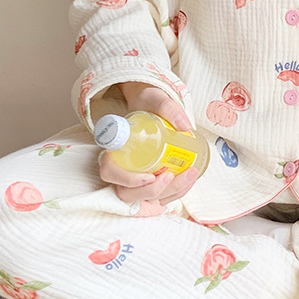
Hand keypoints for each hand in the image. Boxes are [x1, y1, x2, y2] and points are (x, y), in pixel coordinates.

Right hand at [98, 81, 198, 210]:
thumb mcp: (156, 99)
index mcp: (115, 148)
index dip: (126, 180)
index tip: (149, 176)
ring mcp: (135, 178)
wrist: (151, 105)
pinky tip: (189, 179)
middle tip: (172, 176)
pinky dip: (175, 193)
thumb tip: (185, 126)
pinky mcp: (150, 182)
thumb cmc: (148, 103)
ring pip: (144, 199)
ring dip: (169, 193)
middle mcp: (121, 168)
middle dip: (153, 191)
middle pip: (127, 193)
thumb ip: (169, 108)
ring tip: (189, 174)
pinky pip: (158, 197)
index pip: (109, 171)